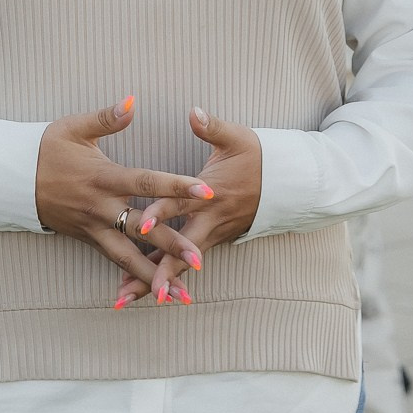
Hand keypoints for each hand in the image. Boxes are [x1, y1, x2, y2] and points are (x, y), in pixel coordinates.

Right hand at [33, 97, 216, 297]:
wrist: (13, 179)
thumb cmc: (46, 149)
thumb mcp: (73, 128)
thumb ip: (106, 117)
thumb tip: (132, 101)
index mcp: (102, 177)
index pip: (145, 183)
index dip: (176, 186)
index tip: (206, 191)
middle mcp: (100, 208)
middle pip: (142, 229)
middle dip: (172, 245)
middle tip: (199, 259)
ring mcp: (94, 228)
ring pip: (128, 256)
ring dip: (155, 275)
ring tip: (181, 295)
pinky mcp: (89, 239)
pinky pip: (115, 261)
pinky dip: (134, 278)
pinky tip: (153, 292)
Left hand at [121, 108, 265, 307]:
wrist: (286, 183)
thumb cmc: (258, 157)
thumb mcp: (237, 138)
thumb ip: (212, 127)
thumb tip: (194, 112)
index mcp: (209, 193)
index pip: (180, 203)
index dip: (160, 214)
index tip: (140, 227)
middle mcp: (208, 219)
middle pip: (178, 249)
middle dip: (155, 271)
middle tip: (130, 290)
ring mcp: (210, 234)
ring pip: (179, 263)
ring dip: (154, 281)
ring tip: (125, 300)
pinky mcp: (211, 240)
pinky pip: (185, 263)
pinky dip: (167, 278)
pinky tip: (146, 292)